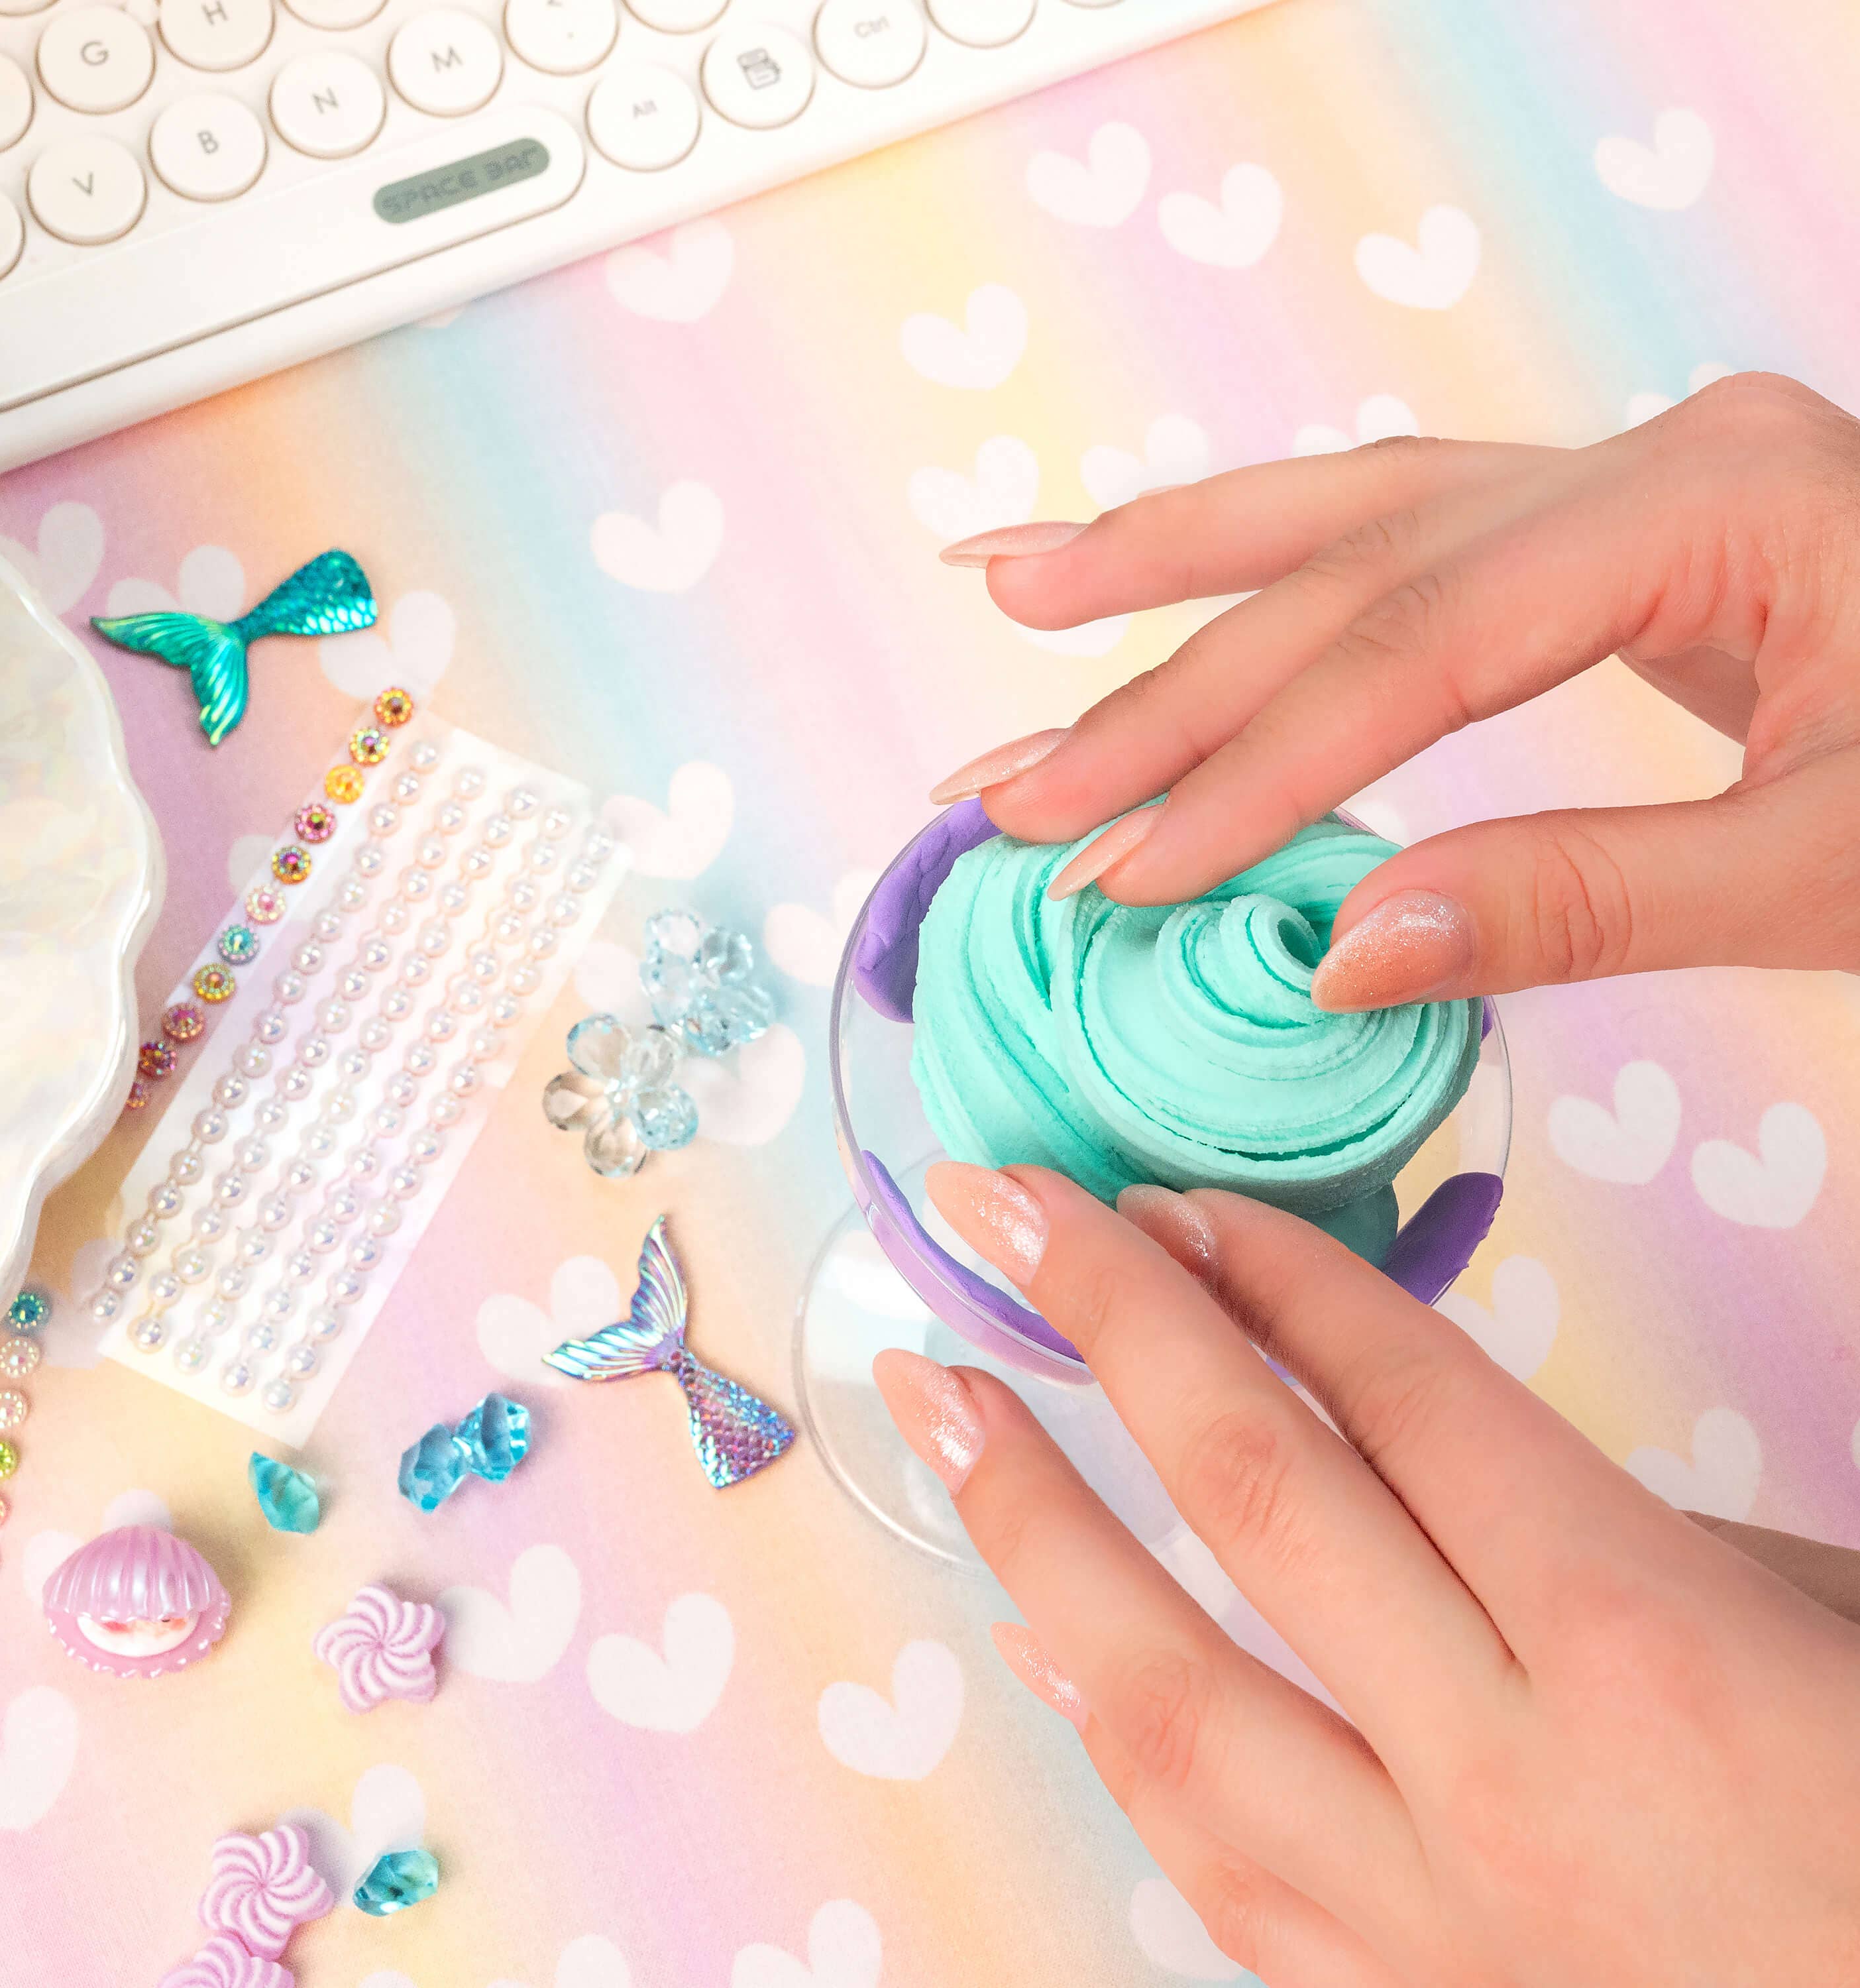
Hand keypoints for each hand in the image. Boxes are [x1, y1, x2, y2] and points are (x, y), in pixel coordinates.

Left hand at [875, 1164, 1859, 1985]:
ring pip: (1167, 1693)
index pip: (1398, 1398)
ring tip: (933, 1401)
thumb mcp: (1828, 1624)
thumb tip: (1434, 1464)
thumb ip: (1623, 1536)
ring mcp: (1437, 1918)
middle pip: (1251, 1492)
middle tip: (993, 1205)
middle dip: (1104, 1319)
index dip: (1273, 1272)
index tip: (1173, 1198)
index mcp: (1644, 1644)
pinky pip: (1210, 1860)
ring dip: (1028, 1522)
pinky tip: (1039, 1643)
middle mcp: (1510, 1774)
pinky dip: (1110, 1737)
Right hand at [929, 373, 1859, 1007]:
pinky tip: (1149, 569)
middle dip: (1165, 688)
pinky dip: (1265, 564)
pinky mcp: (1603, 538)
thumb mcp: (1834, 872)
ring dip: (1169, 561)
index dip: (1257, 767)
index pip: (1423, 644)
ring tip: (1010, 591)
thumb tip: (1340, 947)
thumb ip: (1581, 898)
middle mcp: (1649, 456)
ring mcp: (1622, 481)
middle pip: (1351, 568)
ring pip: (1350, 511)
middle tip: (1012, 793)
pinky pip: (1401, 540)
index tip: (1125, 872)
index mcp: (1717, 498)